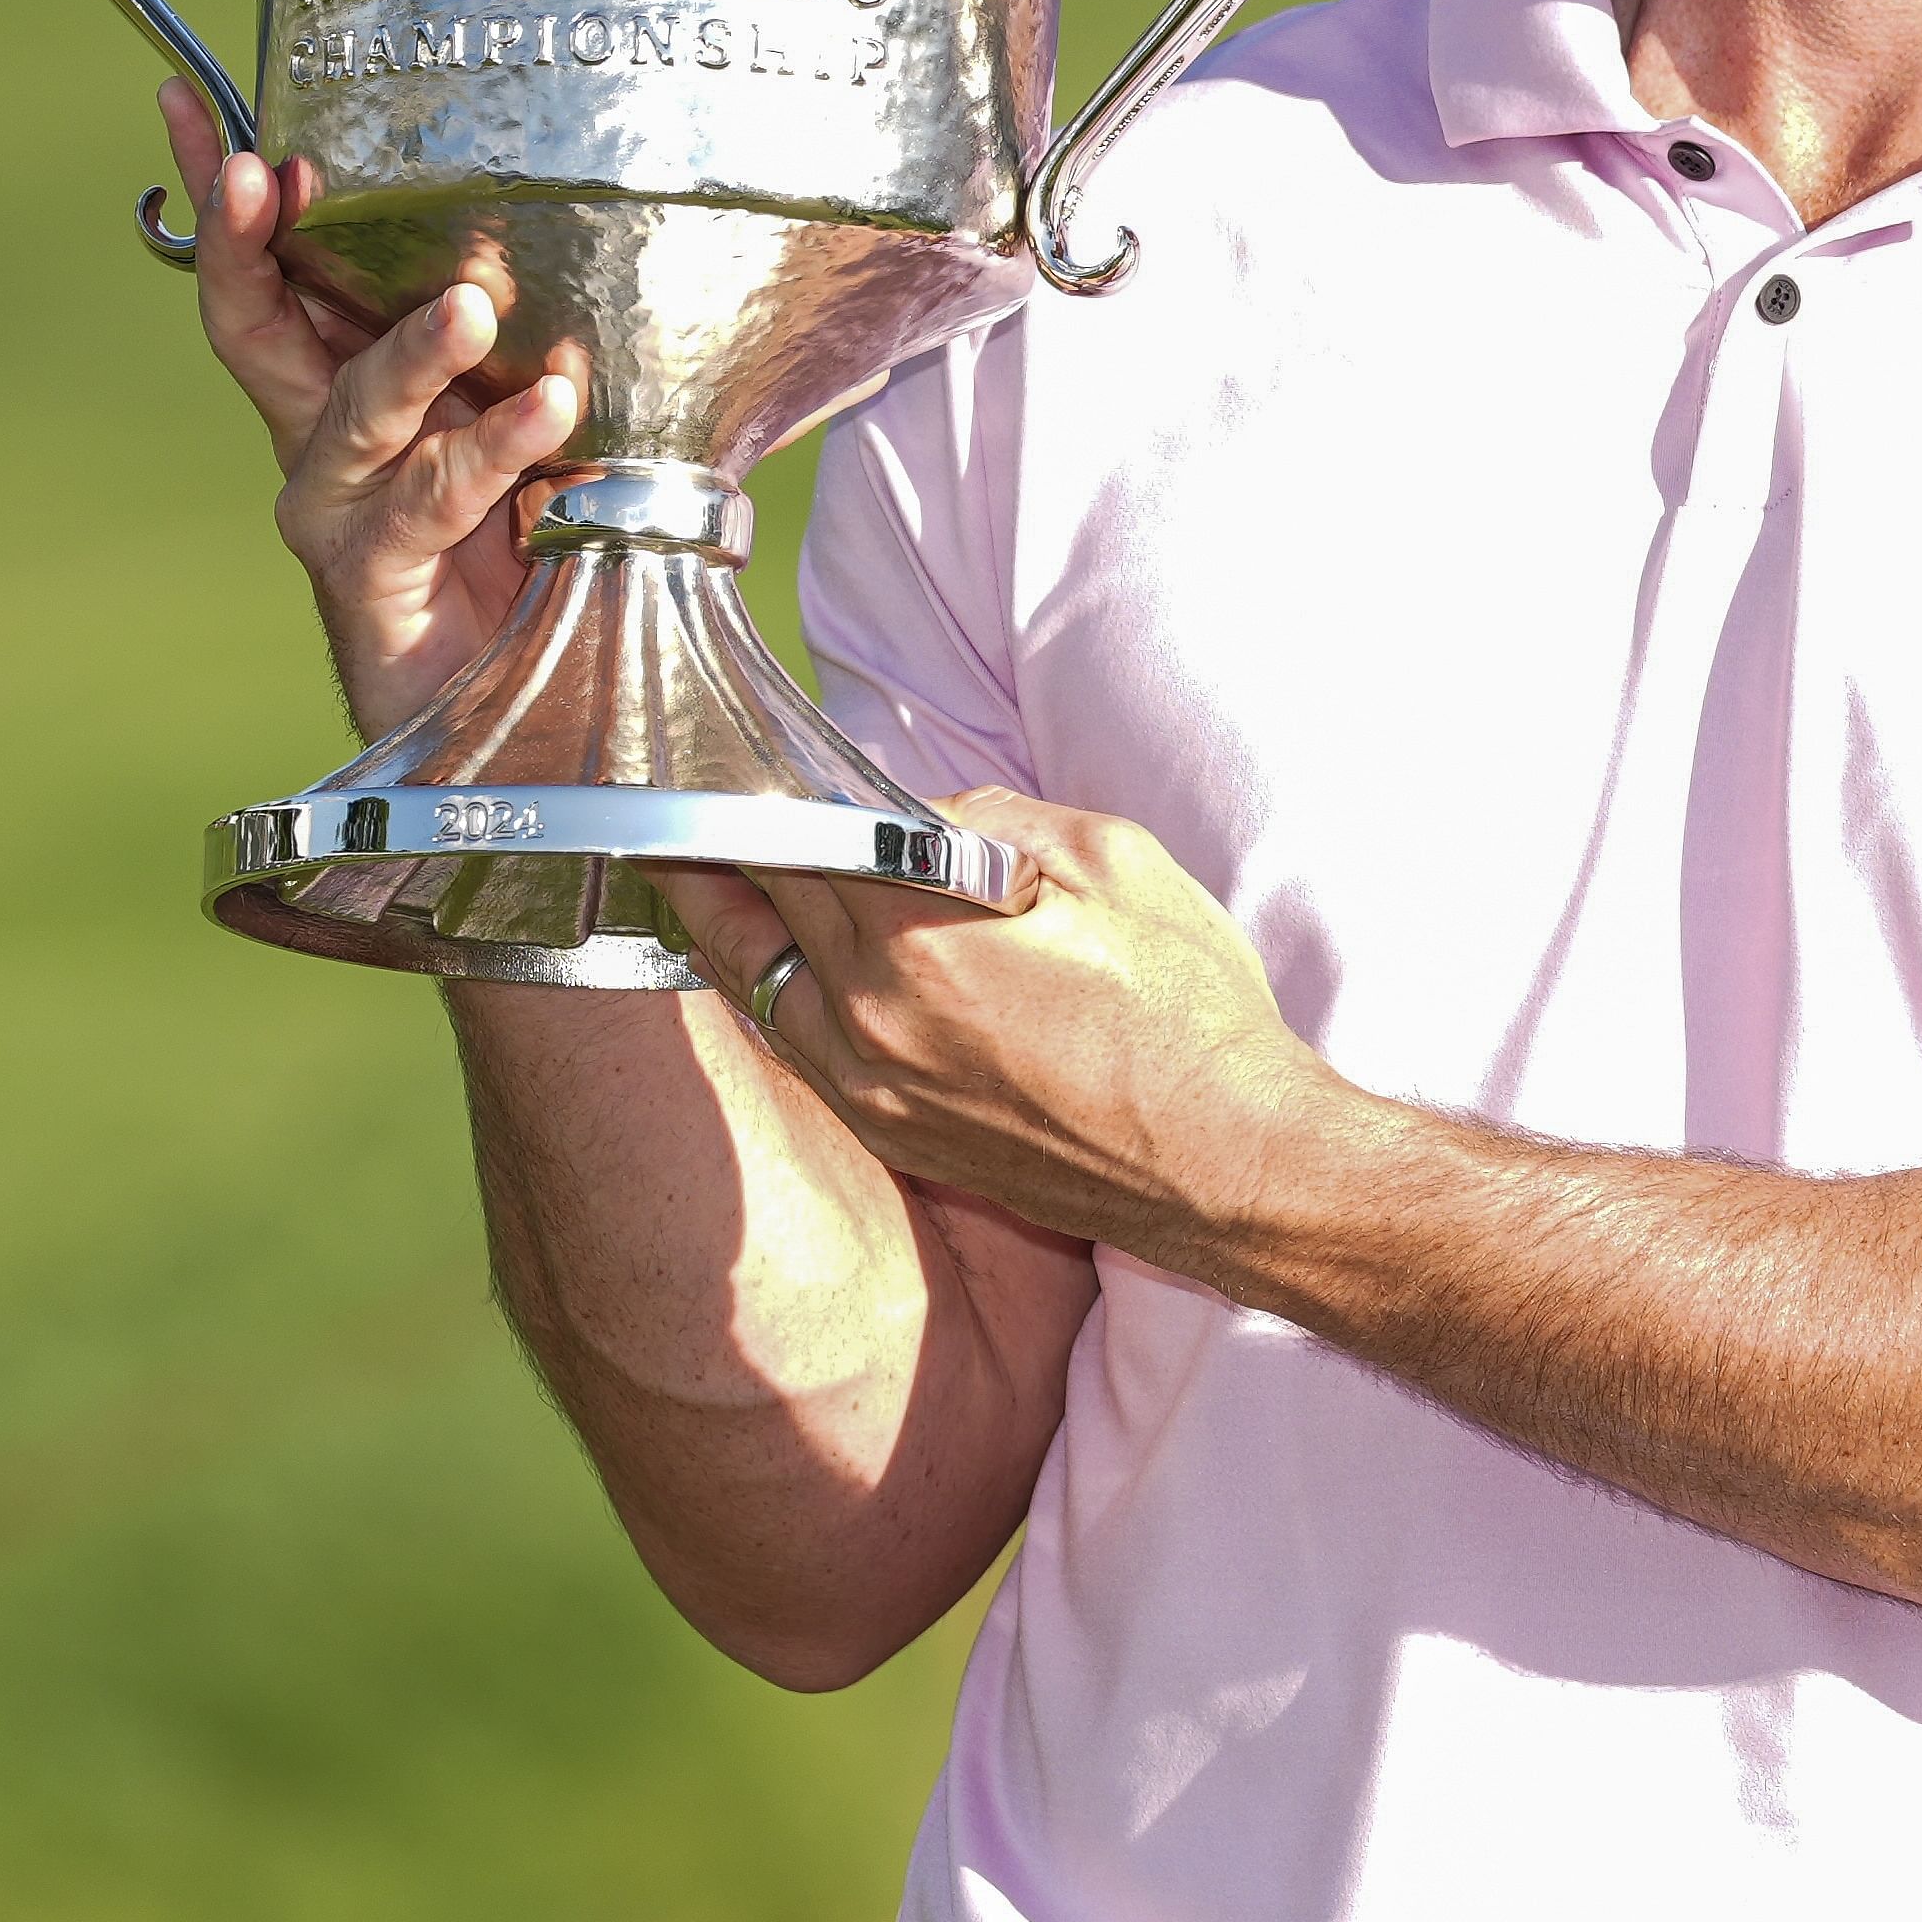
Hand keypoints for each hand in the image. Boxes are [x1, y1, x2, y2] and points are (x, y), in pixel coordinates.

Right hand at [164, 76, 586, 736]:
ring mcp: (337, 509)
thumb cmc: (525, 543)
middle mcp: (317, 438)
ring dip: (414, 350)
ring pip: (359, 410)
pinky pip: (437, 495)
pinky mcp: (377, 575)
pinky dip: (500, 445)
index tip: (196, 105)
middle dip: (248, 240)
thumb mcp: (531, 417)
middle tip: (267, 171)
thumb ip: (539, 345)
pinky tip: (554, 407)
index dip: (224, 195)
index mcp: (337, 380)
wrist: (517, 707)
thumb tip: (610, 239)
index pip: (265, 271)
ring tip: (471, 304)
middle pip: (255, 322)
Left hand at [658, 793, 1356, 1269]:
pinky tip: (780, 962)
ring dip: (728, 924)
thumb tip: (920, 808)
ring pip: (759, 986)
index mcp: (918, 942)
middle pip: (759, 911)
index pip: (798, 840)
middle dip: (726, 849)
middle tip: (692, 803)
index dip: (761, 790)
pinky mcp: (897, 1134)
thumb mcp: (1114, 865)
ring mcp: (875, 1089)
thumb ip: (996, 818)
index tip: (735, 754)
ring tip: (702, 875)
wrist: (1230, 1166)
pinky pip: (800, 1047)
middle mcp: (871, 1022)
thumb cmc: (1190, 1016)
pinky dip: (776, 991)